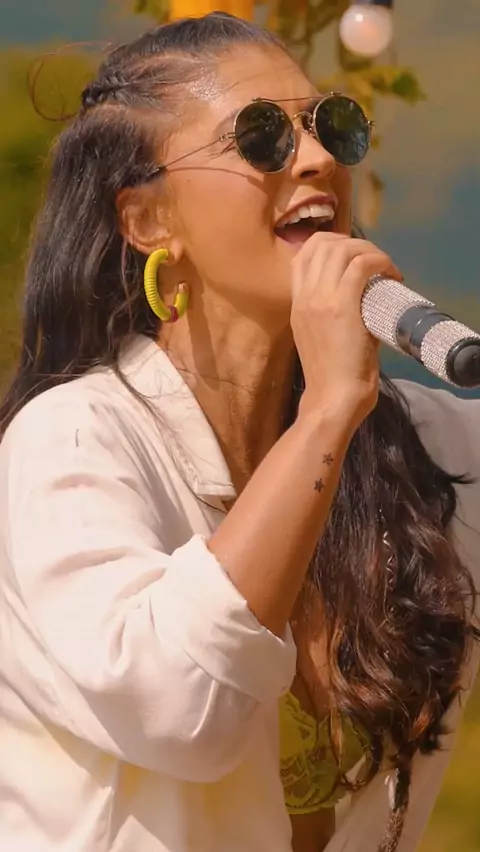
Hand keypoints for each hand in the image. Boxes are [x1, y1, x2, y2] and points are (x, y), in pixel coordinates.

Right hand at [290, 232, 402, 428]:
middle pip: (321, 244)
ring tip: (384, 267)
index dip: (330, 246)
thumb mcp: (322, 338)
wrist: (333, 399)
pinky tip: (392, 274)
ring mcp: (320, 300)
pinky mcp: (342, 306)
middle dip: (352, 242)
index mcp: (297, 305)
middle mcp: (304, 297)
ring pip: (342, 249)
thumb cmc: (331, 378)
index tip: (353, 257)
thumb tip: (366, 301)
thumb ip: (336, 315)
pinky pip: (361, 265)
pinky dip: (380, 262)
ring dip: (369, 250)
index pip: (302, 256)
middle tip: (373, 260)